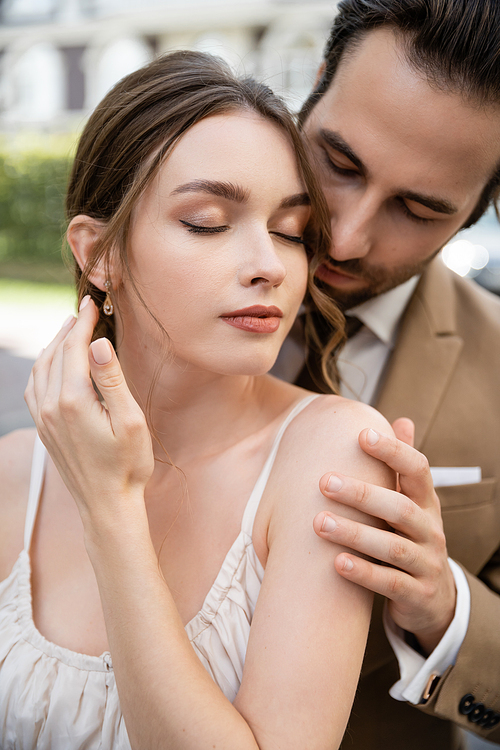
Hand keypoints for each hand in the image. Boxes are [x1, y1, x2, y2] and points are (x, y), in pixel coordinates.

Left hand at [24, 297, 153, 531]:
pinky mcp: (44, 429)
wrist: (107, 504)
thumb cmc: (127, 464)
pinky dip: (42, 367)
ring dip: (53, 345)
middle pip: (55, 354)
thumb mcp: (129, 421)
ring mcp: (43, 419)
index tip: (92, 304)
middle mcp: (50, 406)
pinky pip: (34, 388)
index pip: (74, 348)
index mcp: (72, 400)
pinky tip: (53, 364)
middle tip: (84, 311)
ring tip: (69, 329)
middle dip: (68, 329)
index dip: (83, 323)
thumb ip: (112, 379)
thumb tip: (97, 343)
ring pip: (40, 369)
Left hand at [313, 422, 455, 654]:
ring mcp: (426, 563)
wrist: (433, 599)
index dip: (393, 451)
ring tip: (319, 523)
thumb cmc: (410, 538)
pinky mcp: (417, 594)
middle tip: (324, 482)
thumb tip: (403, 420)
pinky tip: (336, 563)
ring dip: (355, 534)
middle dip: (362, 494)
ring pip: (393, 547)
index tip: (362, 435)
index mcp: (427, 503)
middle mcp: (431, 530)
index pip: (418, 470)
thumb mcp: (411, 503)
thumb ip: (403, 467)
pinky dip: (364, 573)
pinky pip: (391, 583)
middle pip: (400, 509)